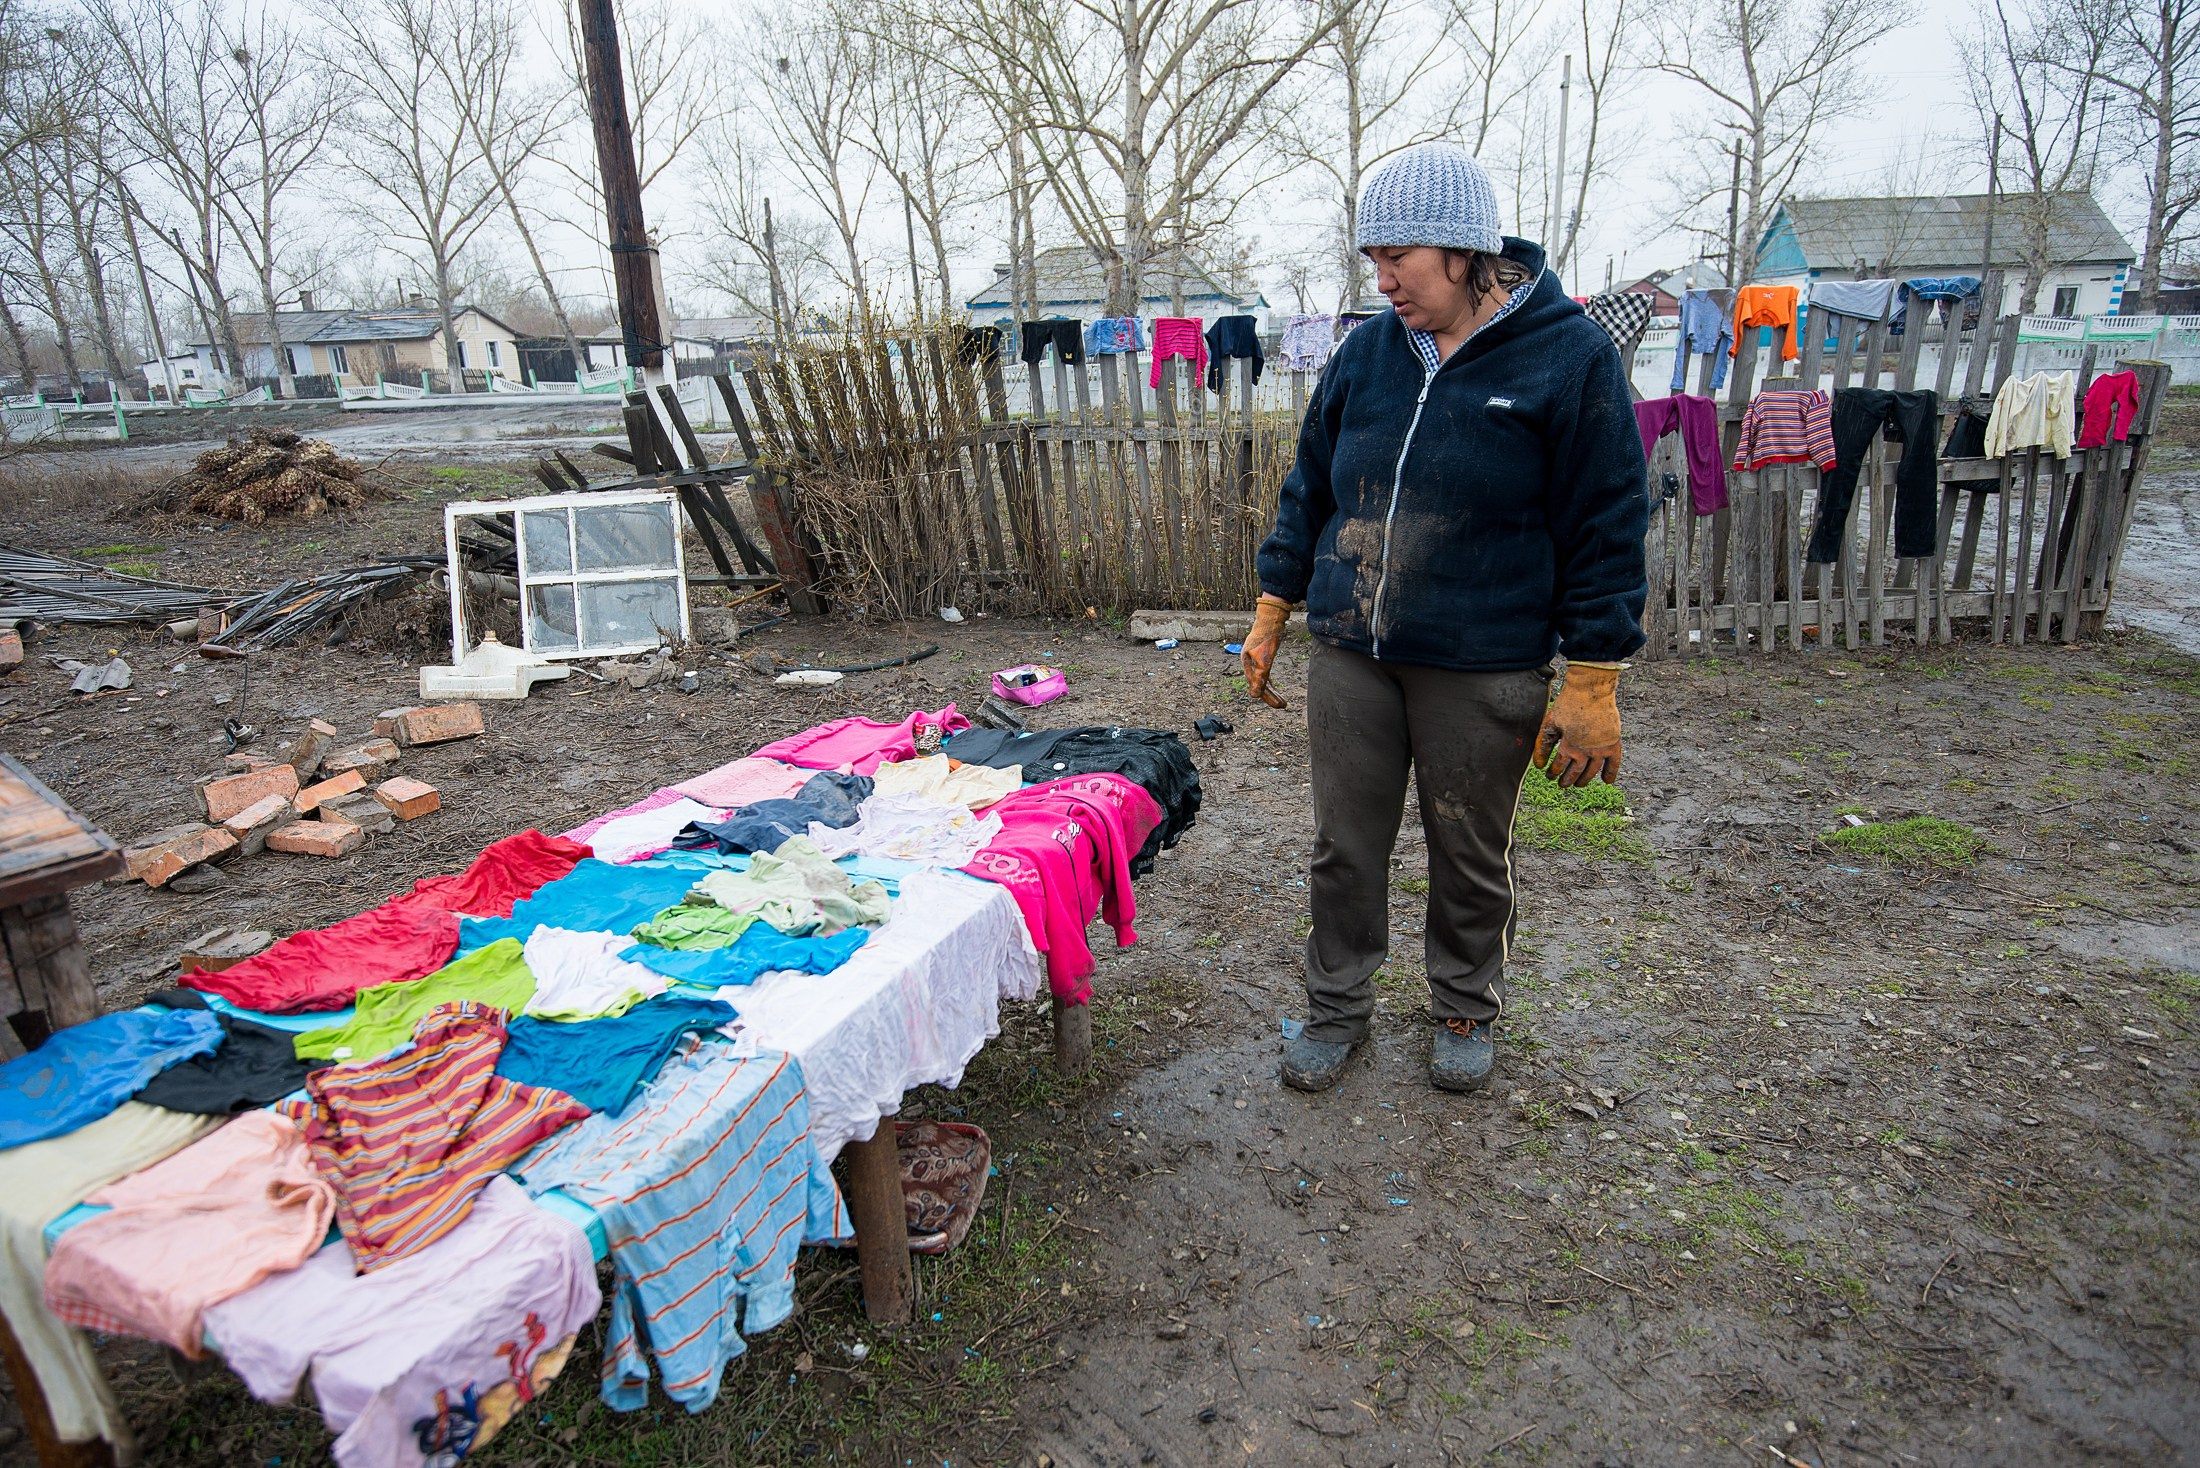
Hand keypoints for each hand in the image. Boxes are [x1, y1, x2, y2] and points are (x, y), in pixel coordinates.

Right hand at [1241, 594, 1291, 708]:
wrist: (1271, 618)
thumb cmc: (1267, 637)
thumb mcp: (1264, 660)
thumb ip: (1260, 678)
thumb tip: (1254, 696)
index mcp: (1247, 663)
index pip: (1256, 685)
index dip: (1267, 697)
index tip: (1279, 705)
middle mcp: (1249, 662)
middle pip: (1259, 684)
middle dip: (1271, 696)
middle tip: (1283, 705)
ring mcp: (1255, 658)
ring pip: (1262, 678)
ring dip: (1271, 690)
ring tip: (1281, 700)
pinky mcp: (1262, 654)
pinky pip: (1264, 672)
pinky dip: (1269, 680)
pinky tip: (1273, 686)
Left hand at [1534, 662, 1622, 785]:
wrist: (1591, 690)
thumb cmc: (1568, 705)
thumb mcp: (1551, 723)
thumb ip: (1543, 745)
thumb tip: (1538, 765)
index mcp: (1569, 746)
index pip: (1559, 766)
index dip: (1553, 772)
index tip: (1549, 774)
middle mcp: (1586, 751)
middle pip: (1576, 772)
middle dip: (1567, 780)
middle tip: (1562, 784)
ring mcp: (1601, 748)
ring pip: (1592, 771)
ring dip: (1584, 780)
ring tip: (1578, 784)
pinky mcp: (1613, 742)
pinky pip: (1614, 763)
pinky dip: (1611, 773)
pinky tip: (1606, 781)